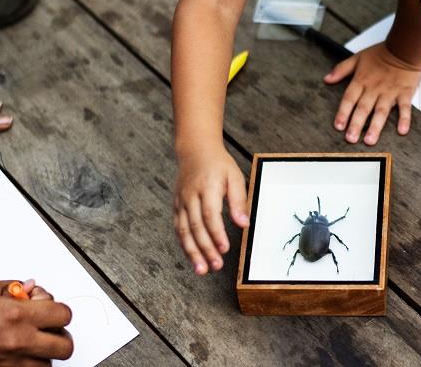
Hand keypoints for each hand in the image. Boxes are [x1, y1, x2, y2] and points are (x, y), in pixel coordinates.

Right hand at [0, 277, 72, 365]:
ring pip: (47, 364)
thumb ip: (13, 288)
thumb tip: (31, 289)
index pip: (63, 314)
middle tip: (47, 325)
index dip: (58, 309)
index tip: (48, 307)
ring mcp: (8, 364)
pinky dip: (27, 364)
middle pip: (64, 345)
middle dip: (59, 333)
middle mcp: (16, 342)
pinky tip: (16, 352)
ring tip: (29, 340)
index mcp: (15, 316)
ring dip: (44, 352)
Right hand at [174, 146, 248, 274]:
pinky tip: (192, 257)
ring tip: (201, 269)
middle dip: (205, 249)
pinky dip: (184, 244)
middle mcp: (190, 196)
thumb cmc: (219, 165)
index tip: (224, 249)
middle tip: (216, 265)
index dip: (216, 234)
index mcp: (206, 187)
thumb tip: (243, 224)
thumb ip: (239, 200)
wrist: (195, 151)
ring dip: (192, 252)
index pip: (210, 215)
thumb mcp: (235, 177)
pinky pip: (179, 228)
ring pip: (184, 231)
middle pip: (196, 227)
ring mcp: (181, 202)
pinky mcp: (176, 206)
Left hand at [324, 43, 420, 145]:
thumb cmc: (381, 53)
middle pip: (364, 108)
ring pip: (381, 111)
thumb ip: (341, 69)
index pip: (349, 99)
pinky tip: (402, 131)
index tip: (338, 126)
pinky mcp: (405, 93)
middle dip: (356, 124)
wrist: (404, 47)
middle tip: (351, 139)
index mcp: (362, 80)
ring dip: (376, 126)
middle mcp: (374, 88)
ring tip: (370, 140)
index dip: (343, 112)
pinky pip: (405, 108)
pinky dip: (404, 119)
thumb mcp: (357, 58)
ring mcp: (390, 92)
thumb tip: (326, 79)